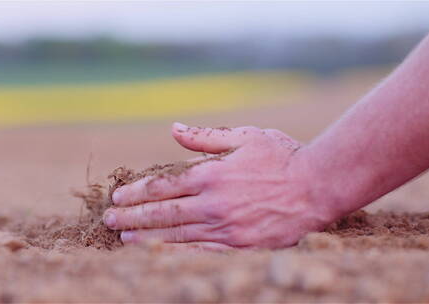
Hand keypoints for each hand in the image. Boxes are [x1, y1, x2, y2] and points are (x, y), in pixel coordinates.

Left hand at [103, 122, 335, 249]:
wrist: (320, 186)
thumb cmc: (283, 157)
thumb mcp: (245, 136)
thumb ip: (205, 137)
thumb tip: (174, 129)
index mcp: (211, 174)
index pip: (163, 185)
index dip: (137, 192)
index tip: (118, 197)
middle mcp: (213, 203)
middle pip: (162, 212)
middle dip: (132, 217)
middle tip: (109, 221)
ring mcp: (225, 228)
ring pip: (175, 235)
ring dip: (146, 238)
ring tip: (124, 240)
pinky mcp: (239, 247)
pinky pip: (200, 252)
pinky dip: (175, 254)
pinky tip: (159, 254)